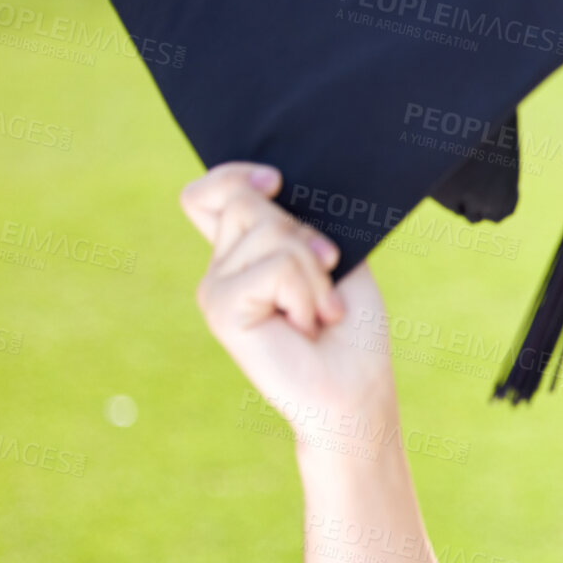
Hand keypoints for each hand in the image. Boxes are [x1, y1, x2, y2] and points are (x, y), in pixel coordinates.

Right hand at [180, 161, 397, 434]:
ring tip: (318, 312)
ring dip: (314, 273)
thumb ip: (294, 223)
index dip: (234, 176)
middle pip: (248, 202)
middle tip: (325, 283)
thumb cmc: (348, 326)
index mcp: (243, 254)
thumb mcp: (329, 258)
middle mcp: (221, 269)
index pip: (208, 195)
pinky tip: (307, 325)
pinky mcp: (221, 310)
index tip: (275, 182)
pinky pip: (275, 268)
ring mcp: (215, 289)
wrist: (355, 386)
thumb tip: (267, 186)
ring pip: (269, 232)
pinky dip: (307, 293)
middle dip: (304, 237)